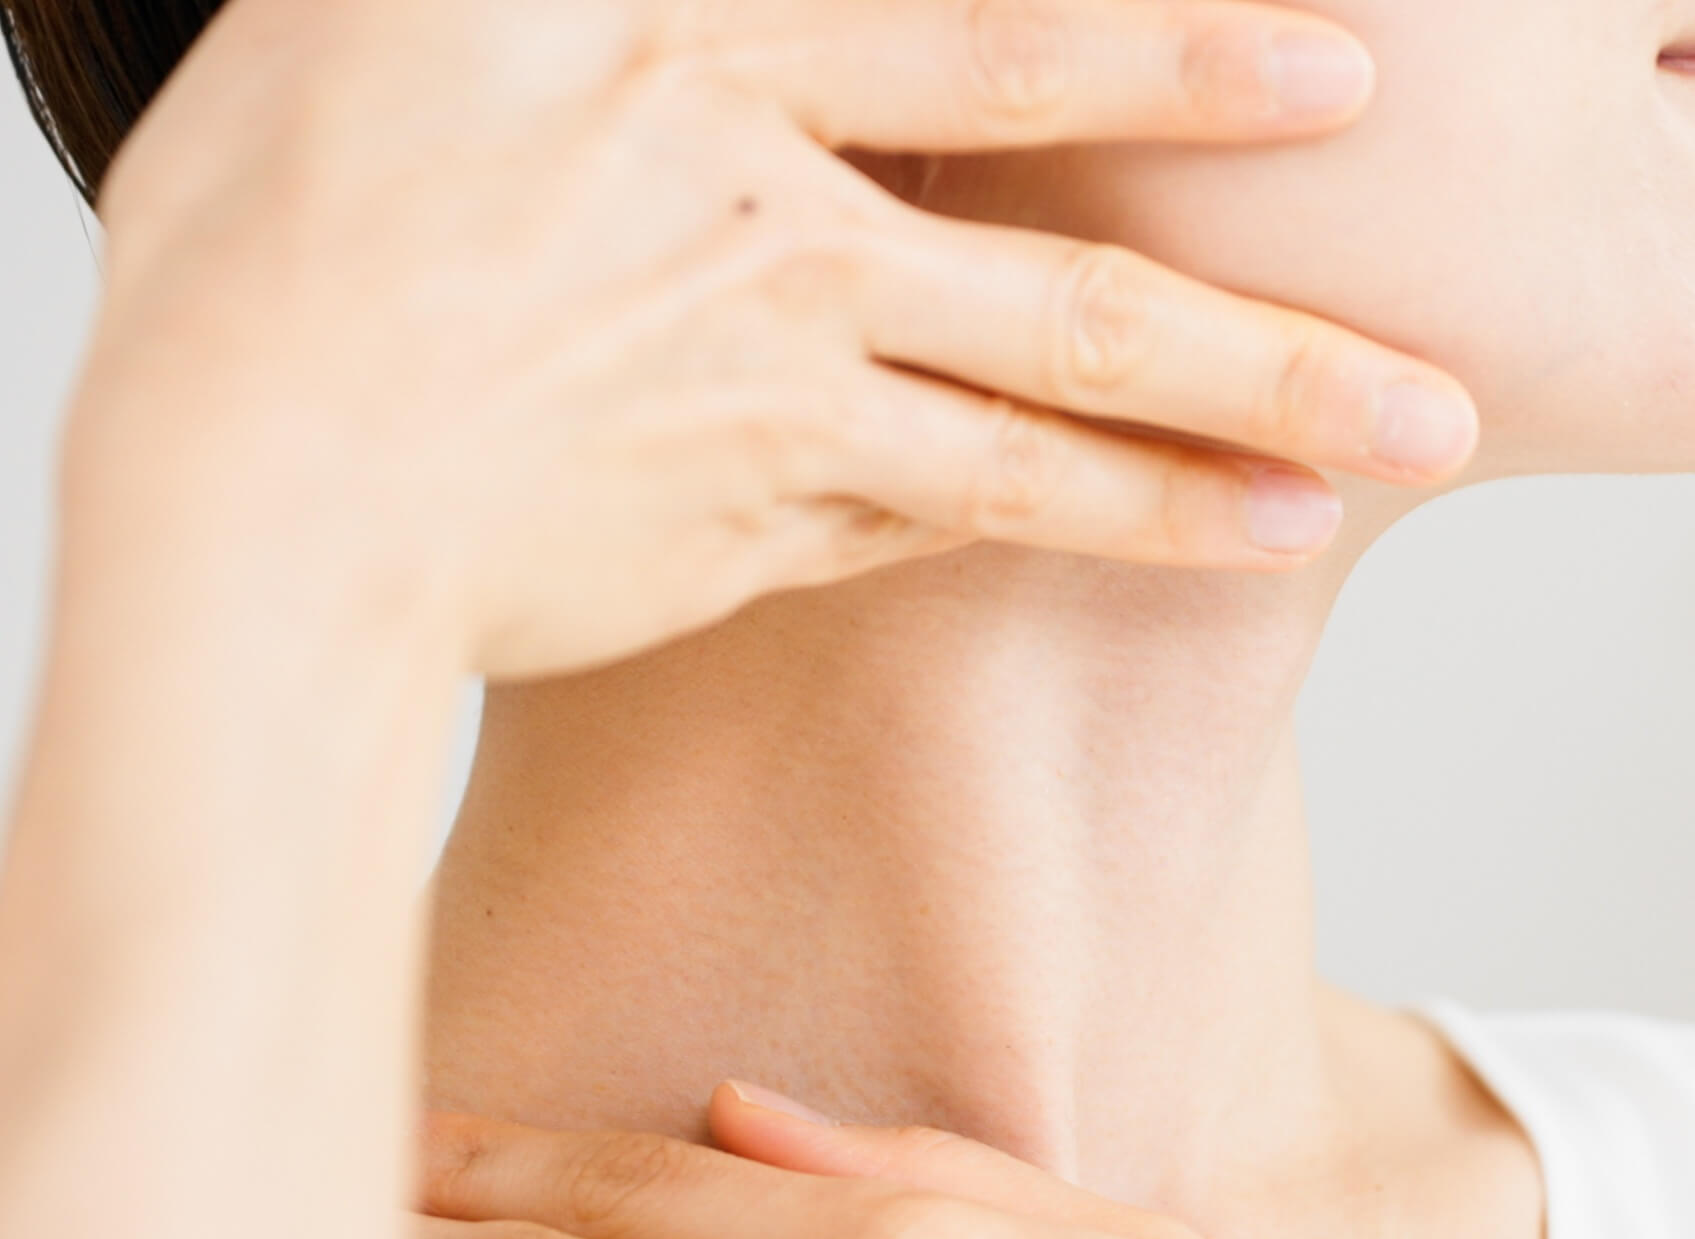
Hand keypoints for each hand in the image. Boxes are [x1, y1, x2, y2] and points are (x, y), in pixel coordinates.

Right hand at [86, 0, 1477, 680]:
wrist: (249, 493)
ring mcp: (764, 414)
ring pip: (1029, 450)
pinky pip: (914, 531)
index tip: (1337, 75)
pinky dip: (1036, 531)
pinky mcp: (733, 542)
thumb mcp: (406, 8)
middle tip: (1425, 391)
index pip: (1000, 53)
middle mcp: (770, 247)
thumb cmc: (280, 244)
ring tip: (1339, 498)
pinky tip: (1139, 537)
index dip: (1179, 61)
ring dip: (1198, 477)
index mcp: (701, 79)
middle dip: (1267, 338)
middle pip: (1071, 292)